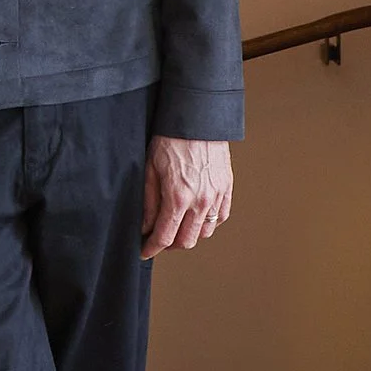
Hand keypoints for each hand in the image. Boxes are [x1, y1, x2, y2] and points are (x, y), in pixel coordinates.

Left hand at [141, 134, 232, 259]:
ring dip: (189, 235)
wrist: (197, 119)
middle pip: (186, 241)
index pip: (164, 237)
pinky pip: (220, 217)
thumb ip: (148, 203)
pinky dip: (208, 223)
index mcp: (178, 198)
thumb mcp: (150, 169)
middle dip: (169, 245)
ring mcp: (216, 196)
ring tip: (177, 226)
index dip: (151, 249)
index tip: (144, 251)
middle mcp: (200, 201)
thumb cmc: (170, 140)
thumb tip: (146, 227)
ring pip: (204, 233)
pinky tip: (196, 216)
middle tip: (158, 238)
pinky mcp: (226, 188)